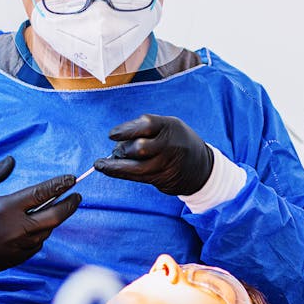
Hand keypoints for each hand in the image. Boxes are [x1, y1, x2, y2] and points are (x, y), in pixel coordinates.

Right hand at [0, 156, 80, 277]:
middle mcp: (16, 228)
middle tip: (77, 195)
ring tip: (59, 207)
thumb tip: (12, 160)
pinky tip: (40, 225)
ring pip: (47, 231)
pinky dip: (42, 233)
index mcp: (6, 208)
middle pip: (54, 216)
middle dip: (70, 204)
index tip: (71, 178)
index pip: (41, 194)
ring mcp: (18, 246)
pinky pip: (37, 244)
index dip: (59, 185)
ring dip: (55, 218)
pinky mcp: (16, 258)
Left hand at [94, 114, 213, 195]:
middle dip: (123, 149)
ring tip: (101, 164)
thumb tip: (117, 139)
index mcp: (170, 126)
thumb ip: (146, 129)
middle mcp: (170, 145)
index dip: (126, 129)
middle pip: (140, 147)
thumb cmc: (177, 141)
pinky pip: (138, 177)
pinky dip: (120, 173)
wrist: (202, 167)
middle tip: (116, 150)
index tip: (112, 134)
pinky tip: (108, 170)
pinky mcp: (163, 179)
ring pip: (137, 167)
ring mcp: (167, 163)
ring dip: (116, 166)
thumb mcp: (168, 126)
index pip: (146, 125)